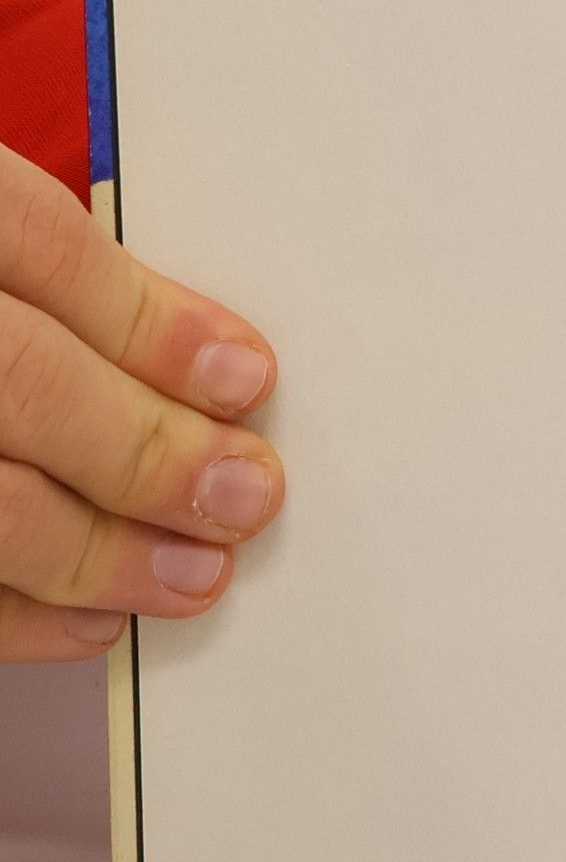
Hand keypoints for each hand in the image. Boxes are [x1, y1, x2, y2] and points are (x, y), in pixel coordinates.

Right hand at [0, 143, 282, 659]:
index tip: (247, 379)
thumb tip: (211, 372)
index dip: (150, 321)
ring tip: (194, 575)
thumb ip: (56, 283)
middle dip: (146, 450)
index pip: (31, 241)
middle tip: (244, 497)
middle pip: (15, 376)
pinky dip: (15, 616)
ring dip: (98, 551)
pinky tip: (92, 619)